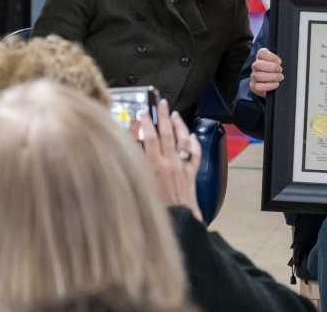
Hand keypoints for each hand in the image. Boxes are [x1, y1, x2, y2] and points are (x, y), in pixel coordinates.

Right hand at [138, 99, 202, 221]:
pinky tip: (191, 136)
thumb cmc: (154, 210)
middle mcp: (168, 163)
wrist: (177, 224)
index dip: (145, 123)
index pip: (148, 137)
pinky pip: (194, 154)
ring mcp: (182, 167)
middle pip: (165, 133)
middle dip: (162, 116)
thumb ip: (135, 165)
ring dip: (178, 125)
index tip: (141, 113)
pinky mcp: (191, 174)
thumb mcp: (138, 186)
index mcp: (152, 166)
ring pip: (181, 139)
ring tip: (174, 113)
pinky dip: (193, 143)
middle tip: (160, 103)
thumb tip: (132, 148)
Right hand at [249, 48, 282, 96]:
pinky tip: (276, 84)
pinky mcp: (254, 86)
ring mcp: (254, 76)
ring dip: (271, 77)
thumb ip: (280, 61)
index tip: (279, 61)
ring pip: (257, 76)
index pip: (261, 53)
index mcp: (261, 57)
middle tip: (280, 70)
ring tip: (280, 77)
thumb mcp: (279, 63)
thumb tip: (289, 61)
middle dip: (271, 67)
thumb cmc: (276, 71)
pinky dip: (268, 85)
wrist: (271, 82)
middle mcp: (256, 66)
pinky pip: (258, 86)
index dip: (271, 57)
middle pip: (258, 64)